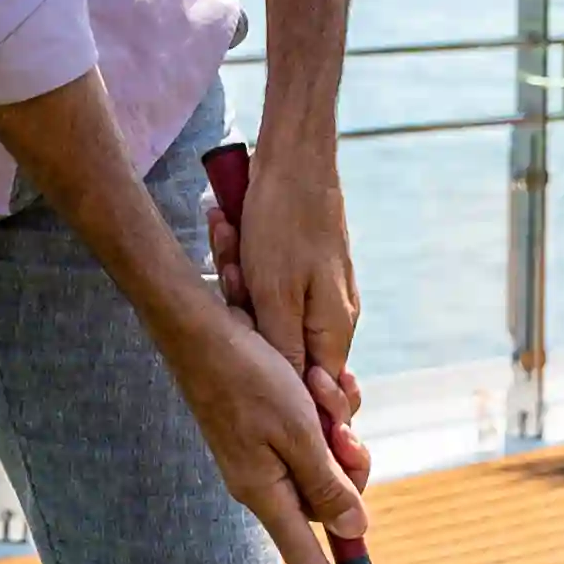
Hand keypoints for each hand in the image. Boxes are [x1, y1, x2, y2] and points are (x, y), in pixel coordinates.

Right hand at [160, 289, 371, 563]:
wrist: (199, 328)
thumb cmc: (246, 374)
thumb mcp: (299, 430)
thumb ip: (328, 484)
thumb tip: (354, 532)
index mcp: (266, 494)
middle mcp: (263, 485)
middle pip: (327, 506)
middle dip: (350, 471)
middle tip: (345, 431)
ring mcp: (262, 459)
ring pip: (324, 468)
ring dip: (338, 435)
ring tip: (323, 393)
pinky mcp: (264, 433)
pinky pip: (310, 439)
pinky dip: (324, 416)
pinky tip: (317, 384)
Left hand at [227, 130, 363, 437]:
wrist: (296, 156)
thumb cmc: (284, 223)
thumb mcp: (274, 297)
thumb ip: (285, 353)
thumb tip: (295, 407)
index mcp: (334, 332)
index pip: (317, 395)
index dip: (283, 398)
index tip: (247, 372)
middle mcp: (335, 319)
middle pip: (289, 357)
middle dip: (250, 329)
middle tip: (233, 280)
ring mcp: (321, 294)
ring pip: (271, 318)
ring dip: (240, 288)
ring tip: (228, 243)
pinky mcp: (305, 270)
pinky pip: (268, 288)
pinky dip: (244, 268)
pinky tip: (228, 231)